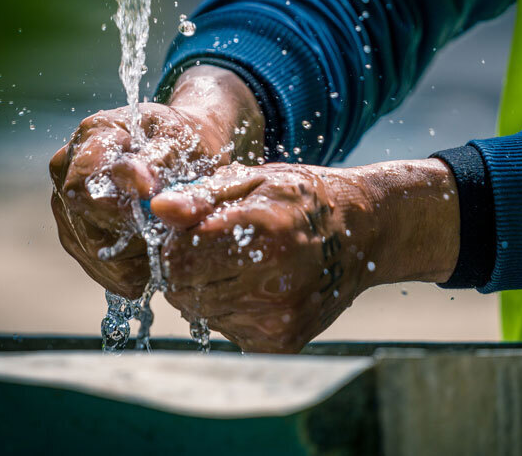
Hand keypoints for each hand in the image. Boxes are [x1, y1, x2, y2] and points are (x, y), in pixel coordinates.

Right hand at [49, 66, 263, 298]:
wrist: (187, 151)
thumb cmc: (186, 141)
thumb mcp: (182, 142)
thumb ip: (158, 162)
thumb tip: (139, 186)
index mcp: (94, 134)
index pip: (85, 181)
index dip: (117, 206)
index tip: (153, 211)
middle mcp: (69, 167)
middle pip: (85, 220)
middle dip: (131, 235)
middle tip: (166, 232)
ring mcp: (68, 202)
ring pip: (91, 248)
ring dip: (133, 257)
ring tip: (164, 243)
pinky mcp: (78, 233)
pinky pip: (98, 266)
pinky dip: (130, 271)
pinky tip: (154, 259)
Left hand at [151, 158, 459, 352]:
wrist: (363, 233)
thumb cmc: (300, 198)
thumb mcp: (253, 179)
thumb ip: (203, 195)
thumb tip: (158, 210)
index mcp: (262, 232)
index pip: (177, 257)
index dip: (176, 243)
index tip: (192, 230)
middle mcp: (272, 282)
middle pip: (183, 290)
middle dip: (187, 268)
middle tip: (215, 248)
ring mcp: (278, 317)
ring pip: (201, 313)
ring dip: (207, 290)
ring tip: (241, 264)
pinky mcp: (281, 341)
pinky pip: (227, 329)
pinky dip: (231, 310)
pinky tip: (257, 287)